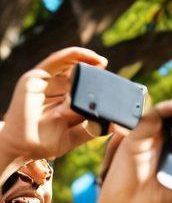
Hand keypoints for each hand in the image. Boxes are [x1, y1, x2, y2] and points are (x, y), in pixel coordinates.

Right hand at [1, 47, 107, 164]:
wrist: (21, 147)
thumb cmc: (45, 142)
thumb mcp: (74, 136)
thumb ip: (91, 129)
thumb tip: (114, 124)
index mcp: (66, 101)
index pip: (86, 88)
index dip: (101, 84)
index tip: (119, 85)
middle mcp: (57, 90)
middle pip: (79, 74)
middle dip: (96, 71)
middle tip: (113, 74)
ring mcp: (46, 82)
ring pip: (69, 63)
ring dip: (87, 58)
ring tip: (103, 62)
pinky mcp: (35, 77)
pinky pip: (56, 60)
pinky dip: (72, 55)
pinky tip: (88, 56)